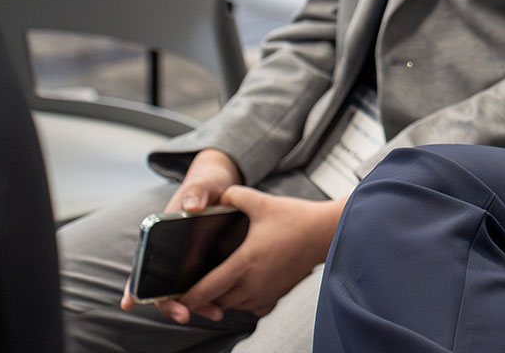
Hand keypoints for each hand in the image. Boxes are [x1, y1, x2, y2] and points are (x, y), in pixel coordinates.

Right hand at [120, 149, 242, 315]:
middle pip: (162, 285)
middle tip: (185, 315)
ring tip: (215, 312)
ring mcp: (188, 259)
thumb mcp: (203, 183)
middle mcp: (170, 252)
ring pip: (185, 288)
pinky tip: (224, 303)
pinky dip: (211, 295)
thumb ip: (197, 191)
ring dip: (196, 304)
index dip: (134, 286)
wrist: (224, 184)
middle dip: (170, 303)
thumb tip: (192, 205)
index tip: (131, 302)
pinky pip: (205, 283)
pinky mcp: (207, 262)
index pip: (141, 264)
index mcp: (159, 235)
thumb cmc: (206, 183)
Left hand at [147, 189, 345, 322]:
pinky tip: (244, 286)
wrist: (326, 232)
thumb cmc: (297, 218)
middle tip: (194, 287)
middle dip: (204, 297)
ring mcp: (266, 291)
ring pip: (233, 306)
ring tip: (217, 284)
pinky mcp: (277, 295)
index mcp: (244, 262)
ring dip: (223, 298)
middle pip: (216, 302)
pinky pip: (252, 308)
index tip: (177, 294)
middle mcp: (253, 283)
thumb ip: (233, 196)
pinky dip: (243, 301)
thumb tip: (218, 196)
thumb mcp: (261, 201)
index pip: (206, 290)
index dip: (188, 296)